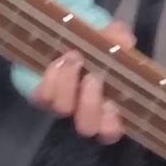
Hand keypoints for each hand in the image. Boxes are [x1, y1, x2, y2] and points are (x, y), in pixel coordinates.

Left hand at [32, 20, 133, 143]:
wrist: (59, 35)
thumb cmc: (92, 42)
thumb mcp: (107, 36)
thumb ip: (118, 37)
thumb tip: (124, 41)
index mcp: (108, 106)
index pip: (111, 130)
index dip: (110, 123)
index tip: (112, 104)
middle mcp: (84, 112)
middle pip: (87, 125)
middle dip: (90, 102)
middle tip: (92, 77)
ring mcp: (62, 104)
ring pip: (63, 108)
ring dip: (68, 83)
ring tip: (73, 57)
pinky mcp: (41, 95)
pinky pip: (42, 96)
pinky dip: (50, 79)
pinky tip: (57, 61)